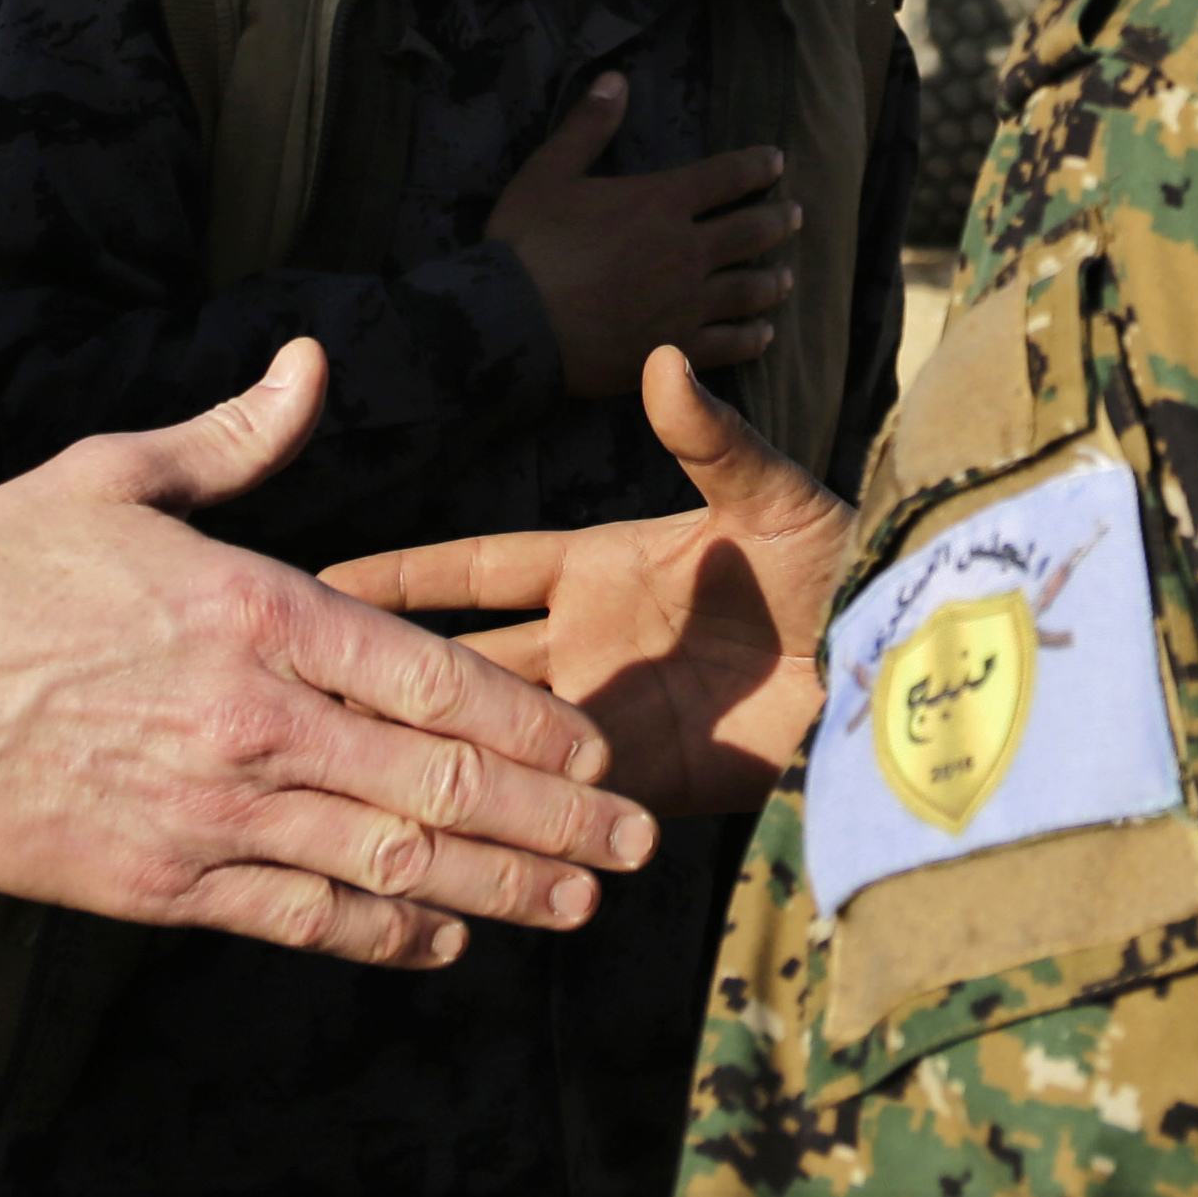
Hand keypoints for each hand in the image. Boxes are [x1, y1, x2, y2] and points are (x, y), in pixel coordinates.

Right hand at [0, 339, 659, 968]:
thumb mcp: (111, 473)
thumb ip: (233, 435)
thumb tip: (313, 363)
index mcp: (253, 612)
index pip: (431, 675)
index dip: (528, 721)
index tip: (596, 746)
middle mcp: (253, 723)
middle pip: (439, 783)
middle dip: (552, 820)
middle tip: (632, 847)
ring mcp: (213, 815)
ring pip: (390, 863)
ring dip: (498, 890)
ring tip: (577, 906)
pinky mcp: (165, 883)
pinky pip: (303, 920)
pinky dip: (384, 935)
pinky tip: (445, 939)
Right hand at [325, 347, 855, 816]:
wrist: (897, 673)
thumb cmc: (840, 567)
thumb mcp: (770, 497)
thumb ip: (709, 439)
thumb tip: (662, 356)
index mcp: (598, 567)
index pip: (473, 571)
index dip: (400, 574)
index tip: (320, 576)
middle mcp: (588, 645)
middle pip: (463, 663)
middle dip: (391, 675)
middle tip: (300, 689)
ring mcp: (609, 721)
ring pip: (497, 739)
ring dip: (437, 752)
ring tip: (345, 773)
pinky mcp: (644, 788)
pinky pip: (559, 812)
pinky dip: (508, 824)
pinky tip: (440, 841)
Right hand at [480, 74, 801, 397]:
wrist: (516, 324)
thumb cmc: (529, 244)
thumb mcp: (548, 172)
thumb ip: (587, 126)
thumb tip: (615, 77)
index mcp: (660, 202)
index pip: (725, 177)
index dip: (756, 166)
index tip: (778, 161)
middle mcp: (687, 251)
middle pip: (750, 232)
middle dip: (777, 221)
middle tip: (797, 216)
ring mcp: (688, 305)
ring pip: (749, 290)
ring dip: (772, 281)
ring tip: (787, 277)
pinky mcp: (679, 350)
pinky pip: (730, 345)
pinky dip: (752, 338)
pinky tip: (763, 336)